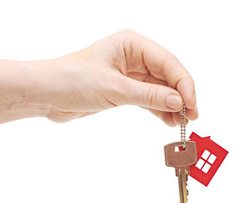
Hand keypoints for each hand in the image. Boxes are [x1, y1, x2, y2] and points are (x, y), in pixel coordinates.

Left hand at [38, 30, 197, 125]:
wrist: (46, 93)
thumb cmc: (72, 80)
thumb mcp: (114, 88)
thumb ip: (148, 95)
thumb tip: (178, 102)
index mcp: (131, 44)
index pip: (167, 62)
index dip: (183, 83)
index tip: (191, 104)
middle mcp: (132, 56)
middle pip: (166, 75)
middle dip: (179, 94)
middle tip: (191, 115)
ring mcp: (128, 74)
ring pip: (158, 88)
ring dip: (170, 104)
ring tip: (180, 121)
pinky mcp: (122, 90)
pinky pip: (146, 98)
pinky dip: (156, 108)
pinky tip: (166, 119)